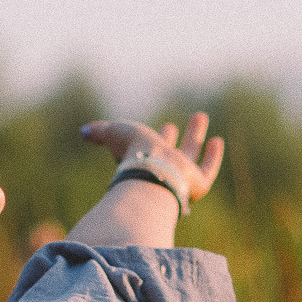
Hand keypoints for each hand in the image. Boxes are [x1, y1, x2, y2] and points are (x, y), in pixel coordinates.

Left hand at [81, 112, 225, 205]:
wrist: (150, 174)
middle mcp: (160, 170)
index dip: (153, 137)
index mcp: (141, 162)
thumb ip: (99, 132)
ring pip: (188, 155)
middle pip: (168, 152)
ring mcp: (179, 178)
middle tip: (176, 123)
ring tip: (200, 116)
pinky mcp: (196, 185)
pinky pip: (206, 170)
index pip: (147, 149)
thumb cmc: (131, 155)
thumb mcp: (113, 135)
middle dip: (171, 136)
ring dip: (194, 135)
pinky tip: (217, 141)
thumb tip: (85, 131)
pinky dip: (212, 157)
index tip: (165, 126)